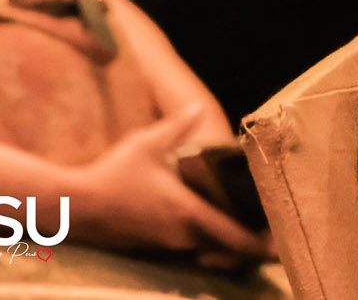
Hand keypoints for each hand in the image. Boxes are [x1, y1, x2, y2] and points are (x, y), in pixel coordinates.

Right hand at [67, 103, 267, 258]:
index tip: (284, 246)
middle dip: (252, 246)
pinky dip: (210, 243)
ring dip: (230, 245)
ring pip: (209, 250)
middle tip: (276, 237)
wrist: (73, 207)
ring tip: (253, 232)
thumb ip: (178, 127)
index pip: (234, 236)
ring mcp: (167, 244)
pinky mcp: (155, 246)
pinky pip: (192, 249)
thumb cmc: (112, 173)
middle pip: (227, 249)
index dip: (261, 244)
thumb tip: (199, 106)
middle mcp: (181, 235)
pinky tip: (217, 228)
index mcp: (187, 212)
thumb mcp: (146, 143)